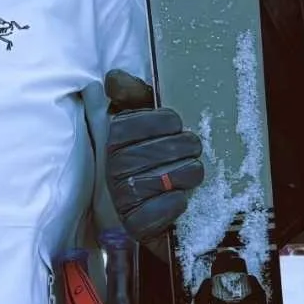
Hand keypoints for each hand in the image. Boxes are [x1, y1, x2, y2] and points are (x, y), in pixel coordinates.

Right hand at [103, 70, 204, 243]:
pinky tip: (179, 199)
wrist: (151, 212)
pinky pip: (164, 209)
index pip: (148, 121)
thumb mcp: (142, 122)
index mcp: (114, 137)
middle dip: (187, 148)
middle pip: (165, 149)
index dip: (170, 122)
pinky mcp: (135, 225)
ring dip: (188, 175)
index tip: (176, 127)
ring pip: (170, 178)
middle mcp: (113, 166)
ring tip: (190, 174)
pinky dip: (177, 203)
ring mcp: (122, 197)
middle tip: (191, 151)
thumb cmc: (150, 159)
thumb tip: (112, 78)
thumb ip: (132, 96)